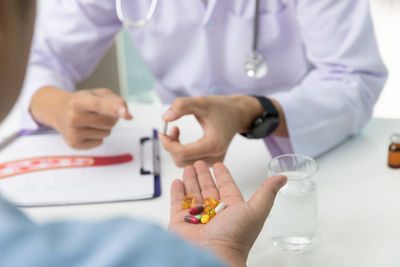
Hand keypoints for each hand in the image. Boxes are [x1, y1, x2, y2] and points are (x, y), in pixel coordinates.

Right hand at [30, 87, 132, 148]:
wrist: (58, 110)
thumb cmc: (83, 101)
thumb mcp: (98, 94)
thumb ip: (116, 101)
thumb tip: (128, 115)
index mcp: (79, 101)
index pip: (100, 105)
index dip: (114, 109)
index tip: (126, 114)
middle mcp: (73, 117)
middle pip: (109, 122)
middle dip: (110, 118)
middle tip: (97, 113)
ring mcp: (73, 132)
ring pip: (106, 133)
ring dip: (104, 127)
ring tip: (90, 120)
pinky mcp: (74, 144)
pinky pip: (100, 142)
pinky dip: (97, 136)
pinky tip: (85, 129)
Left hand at [159, 95, 263, 166]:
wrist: (236, 114)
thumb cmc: (221, 108)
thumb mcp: (201, 101)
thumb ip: (182, 106)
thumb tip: (165, 118)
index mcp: (214, 145)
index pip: (183, 153)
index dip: (168, 144)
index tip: (162, 133)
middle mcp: (215, 157)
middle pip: (181, 161)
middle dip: (171, 146)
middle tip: (170, 129)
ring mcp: (214, 161)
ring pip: (184, 163)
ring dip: (175, 148)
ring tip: (175, 131)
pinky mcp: (211, 161)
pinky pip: (189, 161)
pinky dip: (181, 150)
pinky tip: (180, 138)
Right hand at [169, 161, 286, 266]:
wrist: (212, 256)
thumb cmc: (235, 236)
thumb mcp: (256, 210)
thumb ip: (267, 192)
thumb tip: (283, 178)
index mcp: (232, 210)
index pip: (227, 187)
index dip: (223, 175)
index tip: (218, 165)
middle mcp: (214, 214)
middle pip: (208, 189)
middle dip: (204, 175)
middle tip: (199, 162)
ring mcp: (197, 217)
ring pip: (193, 194)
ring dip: (191, 180)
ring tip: (188, 167)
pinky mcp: (180, 222)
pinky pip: (178, 203)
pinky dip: (177, 192)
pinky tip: (177, 182)